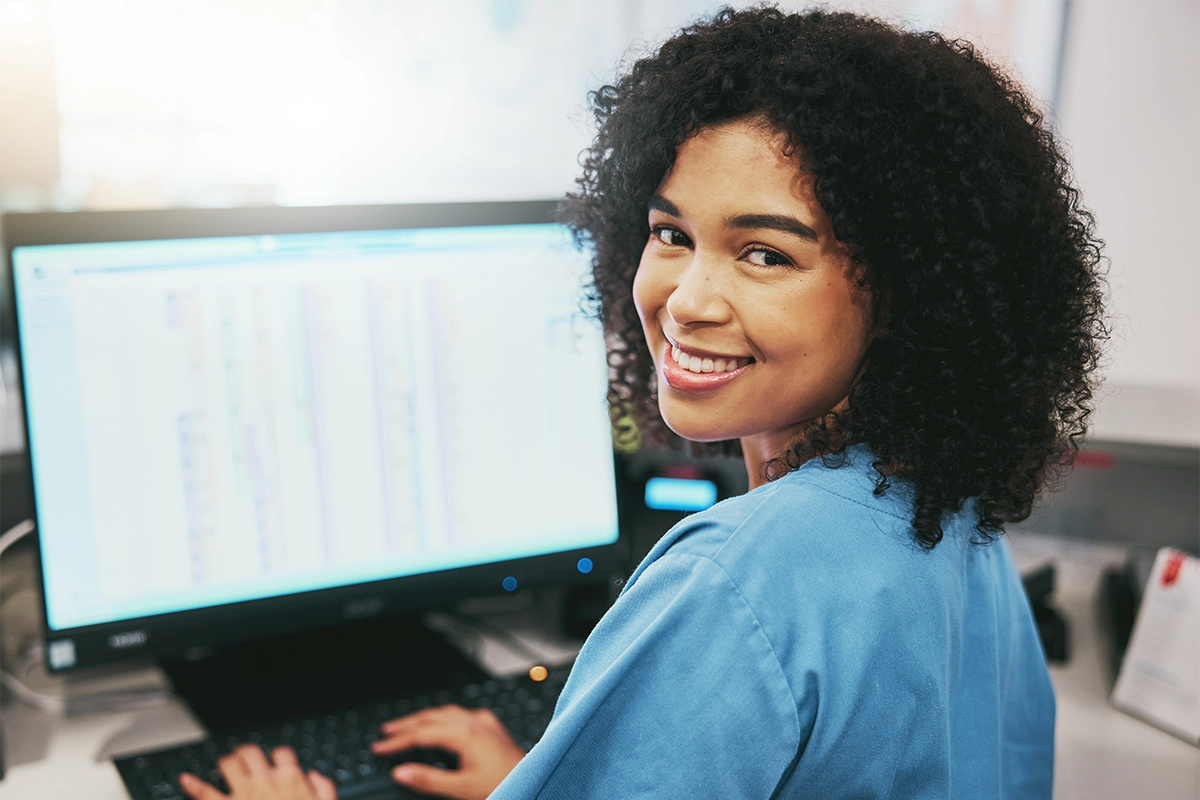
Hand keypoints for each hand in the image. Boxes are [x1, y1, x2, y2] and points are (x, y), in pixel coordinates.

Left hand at [179, 744, 335, 799]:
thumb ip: (323, 788)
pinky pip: (205, 792)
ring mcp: (242, 793)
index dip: (279, 756)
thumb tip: (313, 776)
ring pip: (228, 764)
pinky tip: (185, 779)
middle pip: (251, 752)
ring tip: (226, 766)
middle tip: (246, 759)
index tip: (277, 763)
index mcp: (290, 778)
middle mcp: (265, 780)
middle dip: (248, 754)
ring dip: (227, 763)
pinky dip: (193, 784)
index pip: (282, 753)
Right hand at [372, 705, 525, 799]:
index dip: (397, 740)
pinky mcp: (492, 726)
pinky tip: (444, 723)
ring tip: (408, 725)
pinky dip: (445, 717)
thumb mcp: (460, 788)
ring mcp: (484, 722)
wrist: (534, 780)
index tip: (379, 747)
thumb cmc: (503, 784)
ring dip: (425, 717)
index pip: (420, 733)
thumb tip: (400, 772)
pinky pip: (463, 714)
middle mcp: (474, 722)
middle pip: (431, 716)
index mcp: (464, 734)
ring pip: (447, 712)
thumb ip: (428, 779)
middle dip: (406, 723)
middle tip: (386, 732)